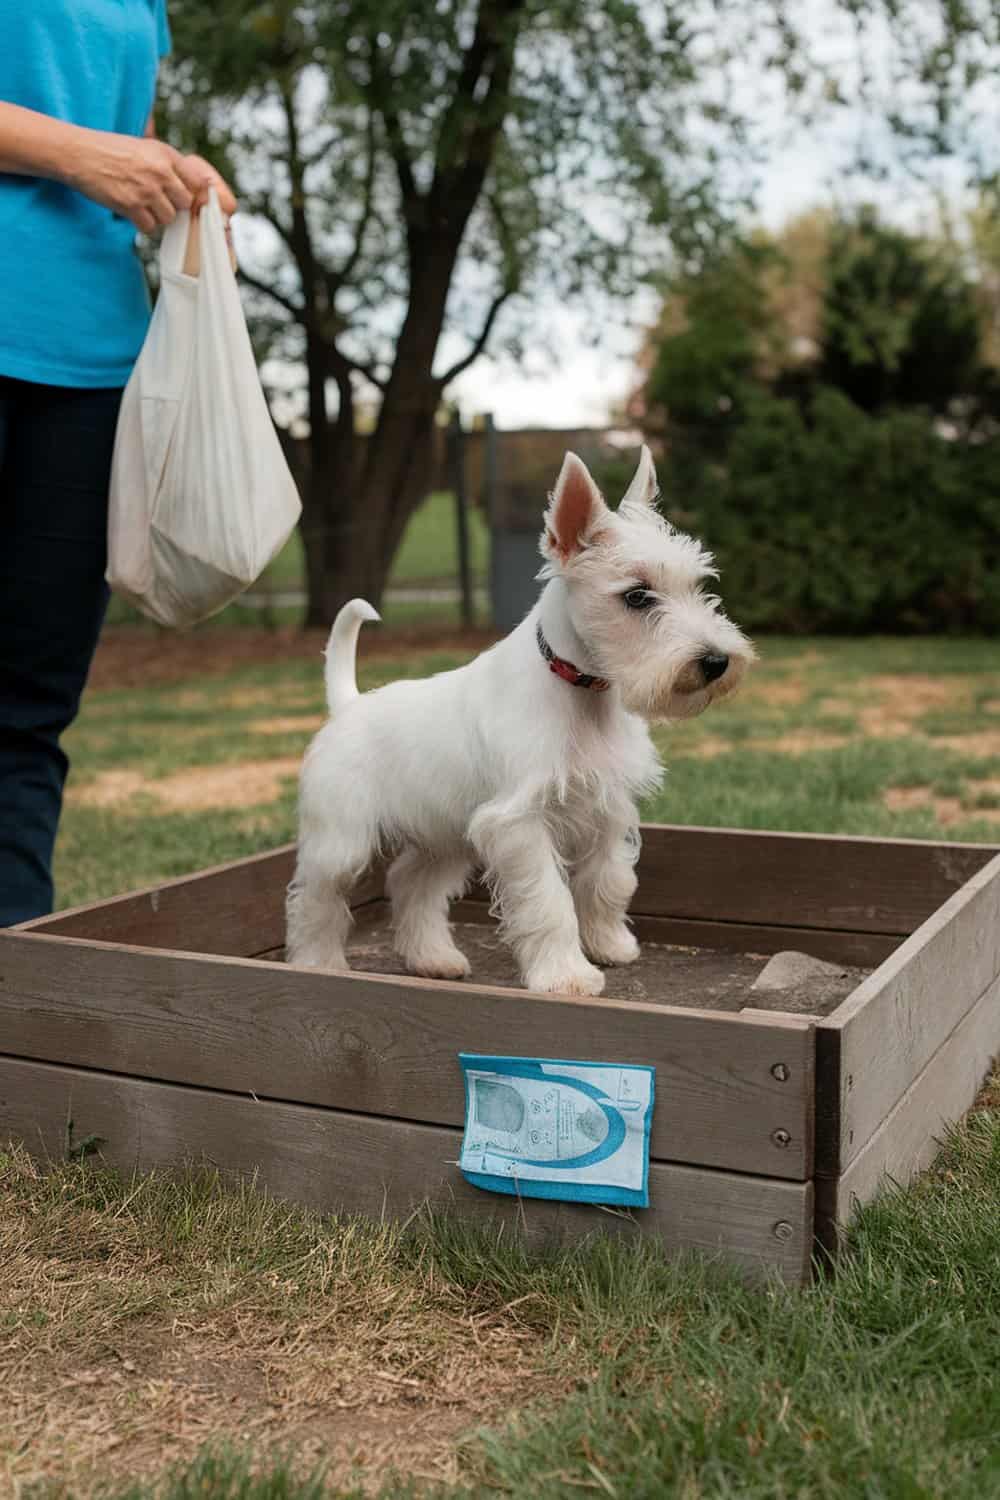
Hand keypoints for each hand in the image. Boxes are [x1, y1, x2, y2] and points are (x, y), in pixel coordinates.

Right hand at [67, 131, 235, 231]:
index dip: (197, 195)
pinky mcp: (131, 206)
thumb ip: (168, 164)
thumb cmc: (111, 151)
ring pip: (168, 218)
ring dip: (158, 216)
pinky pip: (150, 227)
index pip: (199, 182)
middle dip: (175, 206)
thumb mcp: (145, 147)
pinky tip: (133, 211)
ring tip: (142, 204)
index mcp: (165, 154)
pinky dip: (143, 224)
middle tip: (159, 201)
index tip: (190, 201)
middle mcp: (160, 171)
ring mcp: (146, 190)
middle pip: (185, 204)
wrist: (79, 154)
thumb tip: (193, 187)